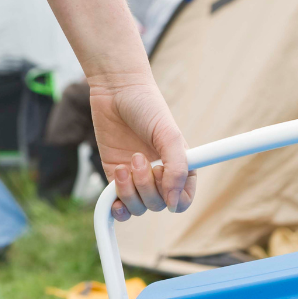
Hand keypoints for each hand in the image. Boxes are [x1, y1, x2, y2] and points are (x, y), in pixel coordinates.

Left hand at [89, 71, 196, 219]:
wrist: (115, 91)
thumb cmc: (148, 107)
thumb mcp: (170, 135)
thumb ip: (176, 168)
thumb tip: (172, 202)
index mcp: (180, 166)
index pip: (184, 199)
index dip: (175, 199)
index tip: (163, 182)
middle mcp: (160, 175)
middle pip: (158, 205)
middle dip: (146, 186)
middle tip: (138, 157)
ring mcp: (136, 178)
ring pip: (137, 207)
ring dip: (129, 191)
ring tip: (125, 165)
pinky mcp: (115, 176)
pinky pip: (117, 205)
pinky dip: (116, 206)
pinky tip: (113, 197)